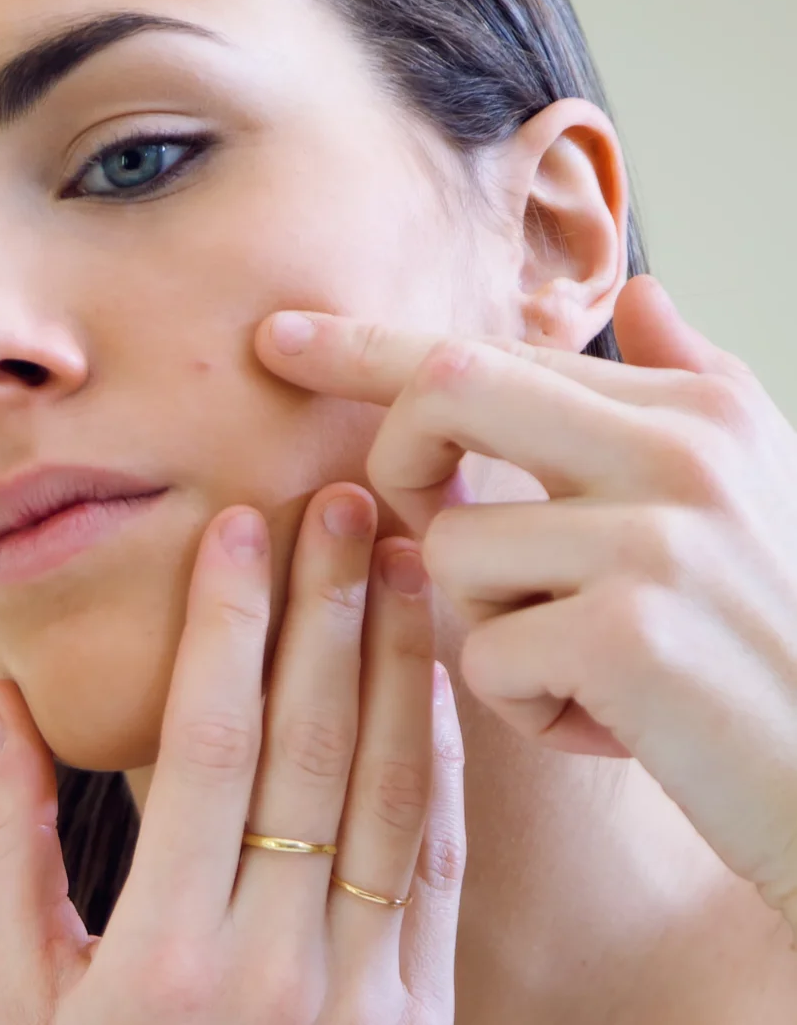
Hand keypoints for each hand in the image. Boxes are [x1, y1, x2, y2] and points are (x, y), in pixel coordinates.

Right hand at [0, 488, 463, 1024]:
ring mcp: (359, 1004)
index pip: (204, 747)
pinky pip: (437, 872)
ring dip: (401, 664)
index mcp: (157, 955)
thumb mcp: (19, 990)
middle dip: (327, 605)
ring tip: (405, 559)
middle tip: (342, 496)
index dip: (225, 623)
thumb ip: (8, 837)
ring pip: (396, 795)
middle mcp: (267, 973)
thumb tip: (5, 695)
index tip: (236, 525)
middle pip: (314, 746)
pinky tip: (432, 688)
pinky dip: (441, 771)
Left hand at [256, 280, 796, 927]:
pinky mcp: (626, 632)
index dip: (371, 347)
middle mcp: (678, 448)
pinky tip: (612, 726)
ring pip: (452, 553)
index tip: (278, 340)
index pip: (497, 349)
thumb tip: (641, 297)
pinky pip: (483, 657)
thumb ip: (695, 384)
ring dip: (493, 634)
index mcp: (695, 409)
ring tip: (591, 672)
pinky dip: (529, 711)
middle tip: (421, 531)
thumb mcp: (762, 490)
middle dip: (394, 462)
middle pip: (448, 392)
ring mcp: (653, 536)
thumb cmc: (781, 647)